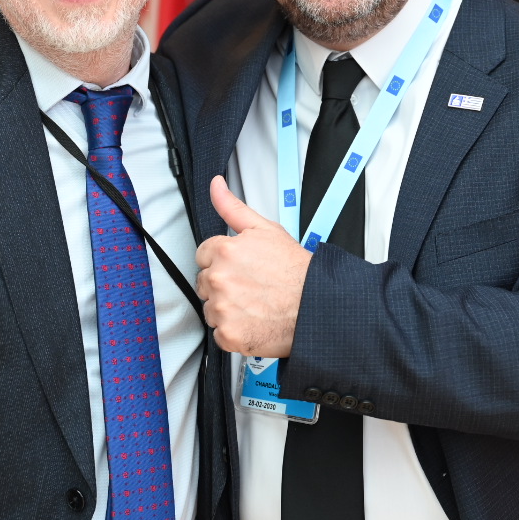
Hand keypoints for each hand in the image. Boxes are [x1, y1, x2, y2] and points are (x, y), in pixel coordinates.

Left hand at [196, 176, 310, 355]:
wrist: (315, 305)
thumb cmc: (296, 271)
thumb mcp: (266, 230)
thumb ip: (233, 207)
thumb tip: (216, 186)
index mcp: (224, 251)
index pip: (203, 255)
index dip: (222, 261)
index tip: (240, 268)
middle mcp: (219, 278)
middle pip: (205, 282)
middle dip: (223, 284)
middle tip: (251, 287)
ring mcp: (222, 308)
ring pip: (210, 308)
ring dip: (226, 308)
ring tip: (254, 304)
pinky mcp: (228, 333)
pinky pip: (218, 332)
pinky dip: (233, 331)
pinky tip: (252, 321)